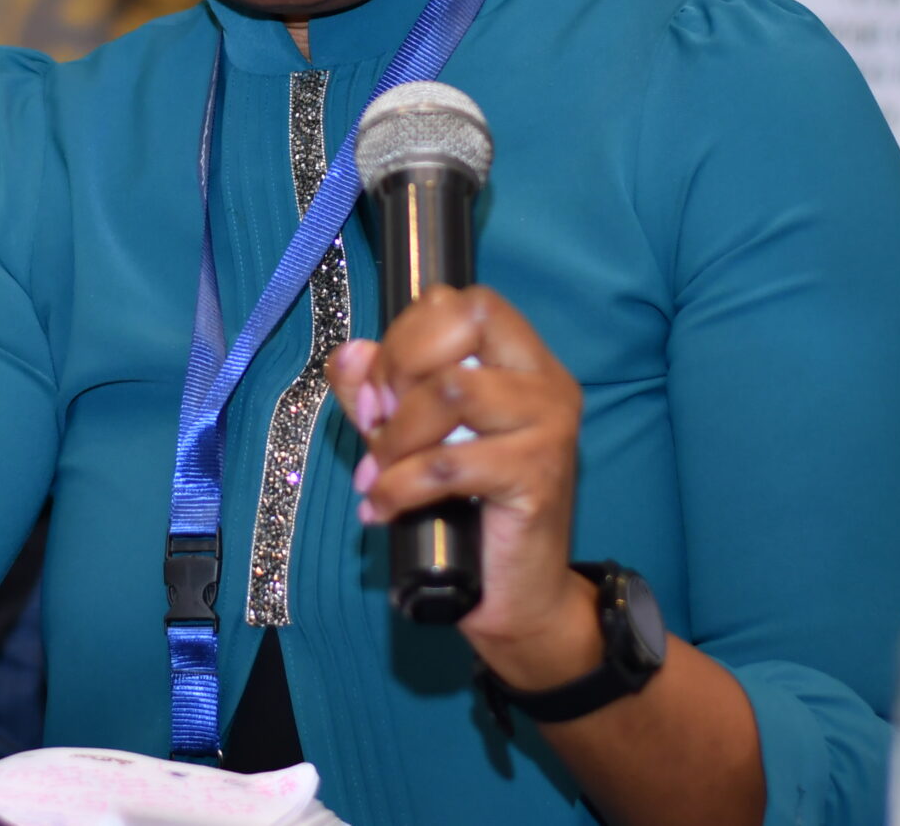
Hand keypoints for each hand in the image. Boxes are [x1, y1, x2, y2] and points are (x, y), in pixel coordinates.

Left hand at [326, 285, 601, 692]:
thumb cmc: (467, 511)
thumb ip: (378, 391)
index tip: (376, 391)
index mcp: (523, 360)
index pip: (463, 302)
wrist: (517, 597)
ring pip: (455, 390)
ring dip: (396, 435)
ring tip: (376, 472)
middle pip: (469, 320)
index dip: (406, 334)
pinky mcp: (538, 477)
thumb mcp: (412, 439)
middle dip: (402, 366)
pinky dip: (399, 485)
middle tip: (378, 423)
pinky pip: (450, 463)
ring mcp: (550, 427)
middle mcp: (547, 382)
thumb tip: (349, 354)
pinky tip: (381, 509)